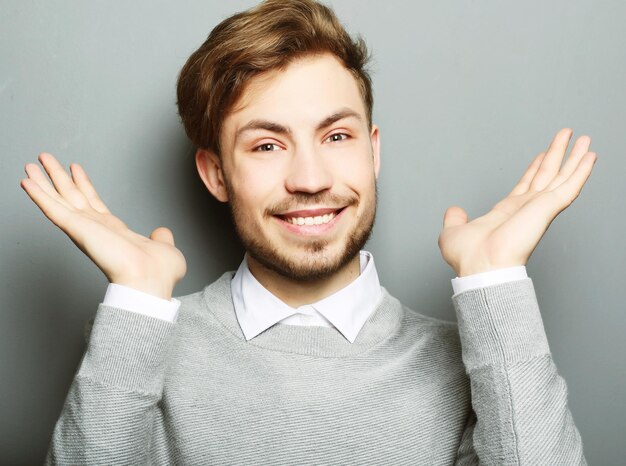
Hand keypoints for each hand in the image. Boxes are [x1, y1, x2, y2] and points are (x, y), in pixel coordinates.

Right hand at [20, 153, 186, 298]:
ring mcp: (85, 228)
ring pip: (59, 199)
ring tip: (31, 163)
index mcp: (115, 231)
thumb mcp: (164, 249)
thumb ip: (161, 238)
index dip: (84, 185)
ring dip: (44, 181)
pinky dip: (39, 195)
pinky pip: (53, 210)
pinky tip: (27, 181)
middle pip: (72, 196)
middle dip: (59, 177)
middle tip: (45, 158)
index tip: (76, 169)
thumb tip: (162, 233)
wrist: (151, 282)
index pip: (94, 204)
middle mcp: (97, 229)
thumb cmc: (159, 275)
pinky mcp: (77, 229)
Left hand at [438, 128, 596, 276]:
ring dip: (574, 157)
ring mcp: (538, 208)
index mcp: (506, 213)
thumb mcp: (453, 233)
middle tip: (567, 136)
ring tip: (584, 138)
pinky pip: (569, 186)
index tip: (542, 154)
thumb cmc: (469, 258)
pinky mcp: (547, 208)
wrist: (481, 266)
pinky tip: (590, 156)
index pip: (525, 185)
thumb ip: (455, 219)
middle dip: (556, 155)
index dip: (534, 168)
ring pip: (561, 176)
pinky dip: (581, 171)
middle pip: (546, 175)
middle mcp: (526, 209)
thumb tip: (454, 211)